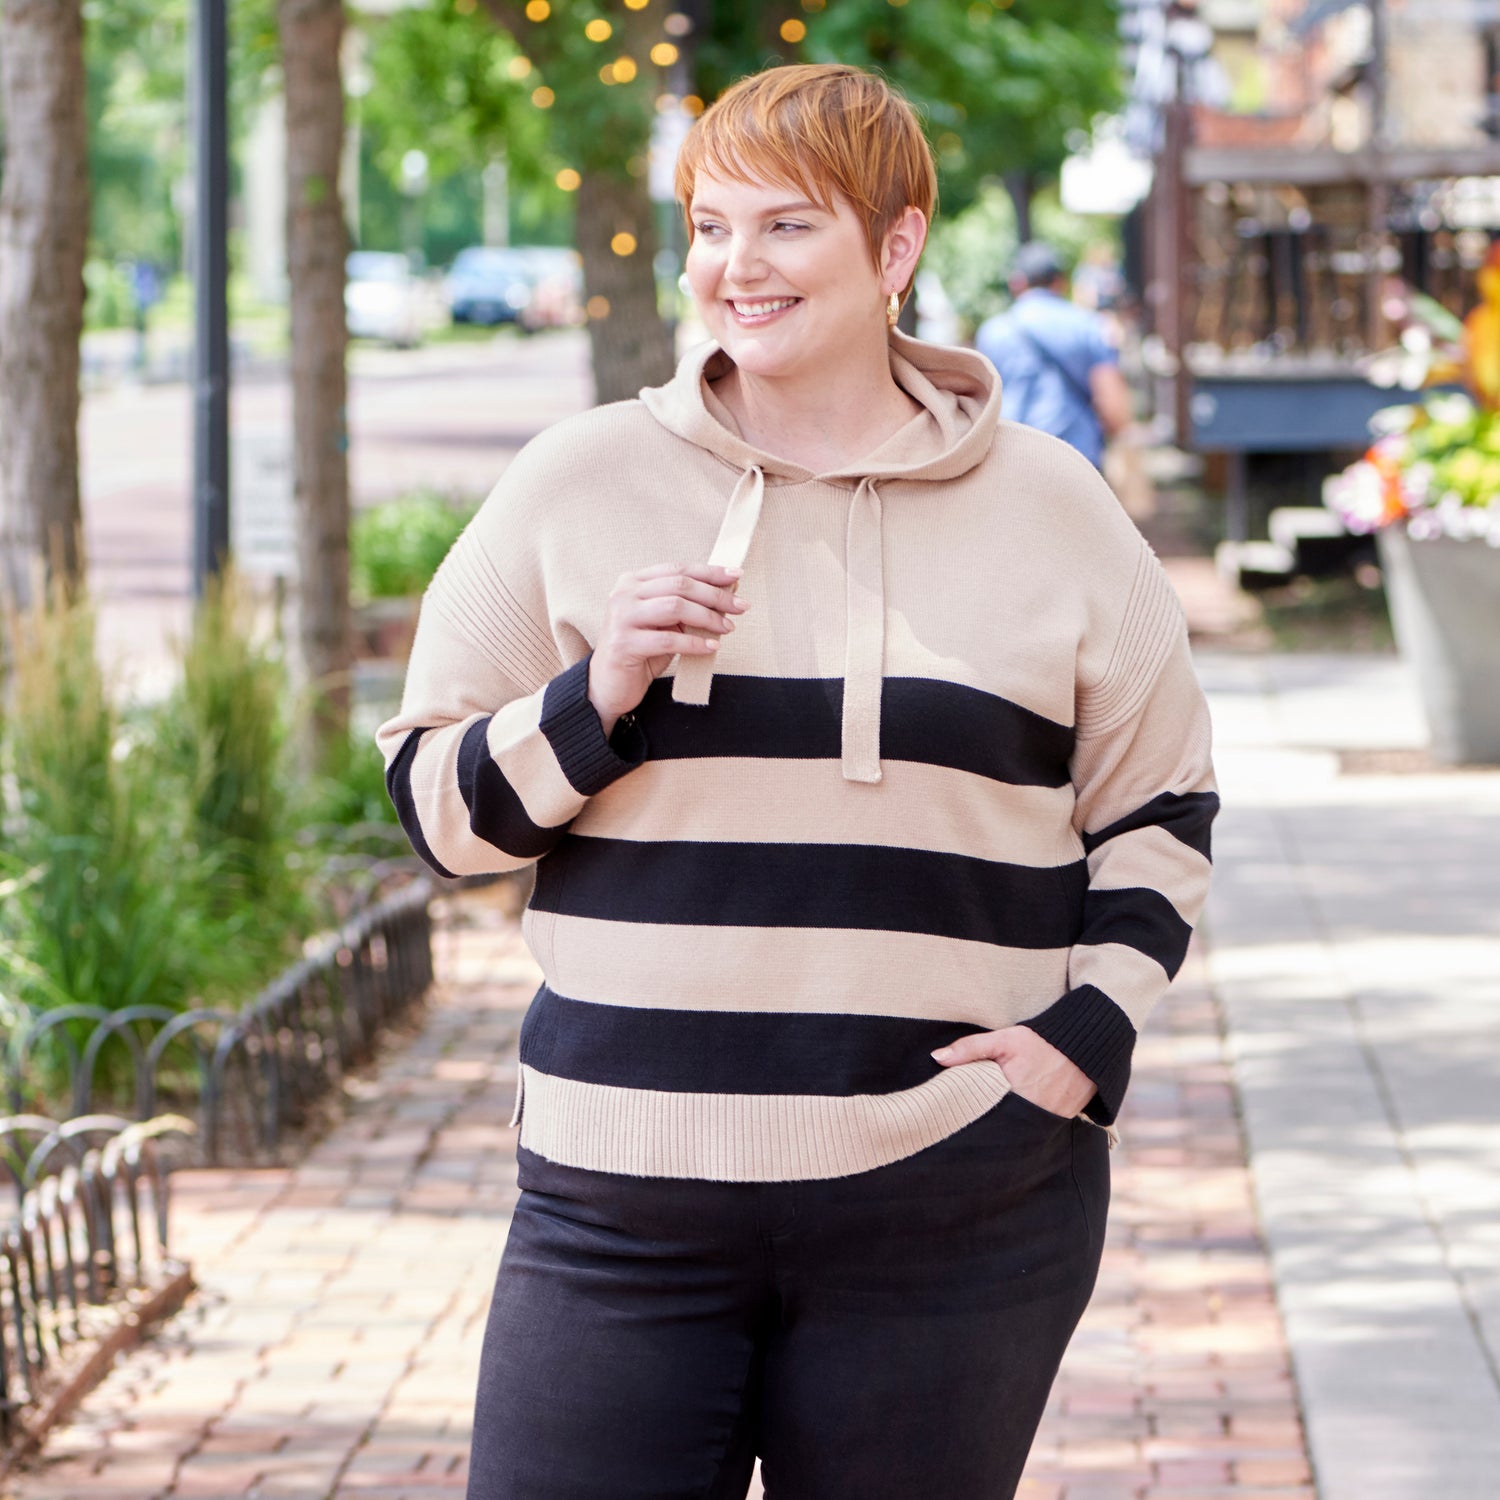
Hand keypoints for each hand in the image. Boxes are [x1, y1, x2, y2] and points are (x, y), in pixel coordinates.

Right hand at [588, 563, 748, 731]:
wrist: (608, 685)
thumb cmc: (641, 651)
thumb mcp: (664, 623)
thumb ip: (686, 607)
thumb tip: (726, 594)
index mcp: (632, 582)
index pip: (678, 569)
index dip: (710, 572)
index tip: (737, 576)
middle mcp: (623, 594)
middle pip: (679, 585)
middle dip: (715, 595)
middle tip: (740, 606)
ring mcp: (621, 618)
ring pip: (674, 607)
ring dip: (707, 617)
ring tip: (727, 627)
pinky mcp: (623, 644)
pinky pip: (668, 640)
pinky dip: (694, 643)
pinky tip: (711, 647)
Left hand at [931, 1026, 1094, 1118]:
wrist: (1086, 1050)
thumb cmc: (1043, 1043)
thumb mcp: (1005, 1040)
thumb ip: (970, 1048)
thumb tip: (937, 1057)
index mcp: (1011, 1093)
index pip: (977, 1111)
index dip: (964, 1112)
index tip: (949, 1112)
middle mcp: (1028, 1114)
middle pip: (994, 1125)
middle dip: (980, 1124)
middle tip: (961, 1124)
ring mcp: (1043, 1123)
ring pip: (1011, 1132)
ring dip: (999, 1128)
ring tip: (984, 1126)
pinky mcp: (1055, 1125)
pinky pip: (1030, 1132)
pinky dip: (1018, 1128)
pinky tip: (1008, 1123)